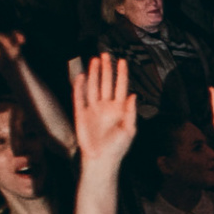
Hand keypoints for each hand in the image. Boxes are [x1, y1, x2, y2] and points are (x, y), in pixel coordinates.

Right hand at [71, 53, 135, 167]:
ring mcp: (93, 109)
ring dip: (93, 73)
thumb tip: (134, 95)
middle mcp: (106, 106)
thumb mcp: (129, 130)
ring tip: (95, 60)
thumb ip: (131, 112)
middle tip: (106, 54)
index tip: (123, 60)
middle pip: (106, 83)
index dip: (122, 74)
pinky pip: (79, 97)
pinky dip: (79, 86)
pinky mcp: (81, 113)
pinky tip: (81, 75)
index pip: (121, 87)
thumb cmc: (118, 147)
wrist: (101, 159)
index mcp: (120, 109)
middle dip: (106, 69)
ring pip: (93, 86)